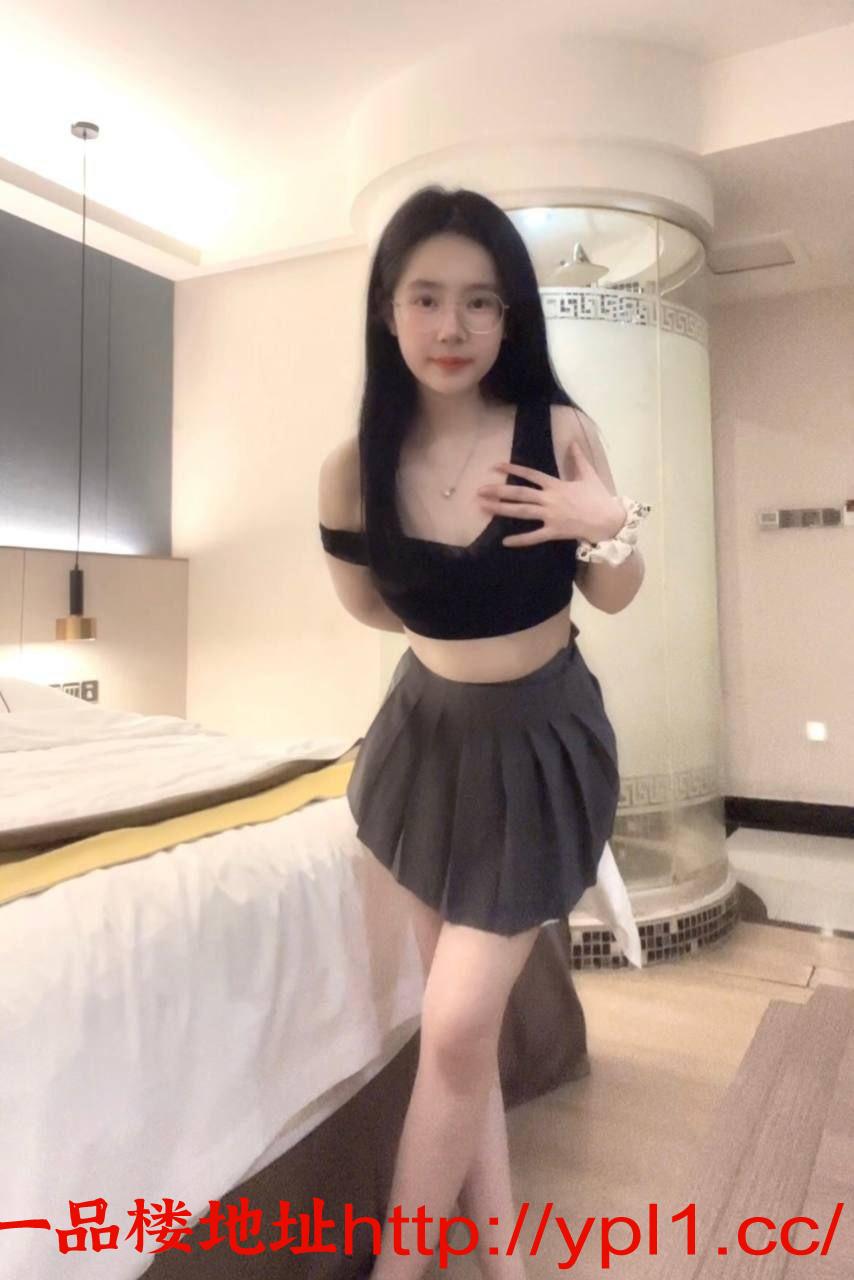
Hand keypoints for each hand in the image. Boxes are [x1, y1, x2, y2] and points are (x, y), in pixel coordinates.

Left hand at [477, 440, 625, 546]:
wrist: (609, 520)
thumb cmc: (598, 498)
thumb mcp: (589, 475)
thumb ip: (578, 458)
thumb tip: (573, 442)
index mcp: (556, 485)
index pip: (530, 474)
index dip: (513, 469)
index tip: (496, 467)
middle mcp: (550, 499)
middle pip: (520, 493)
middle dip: (499, 491)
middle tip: (480, 490)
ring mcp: (551, 515)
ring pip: (522, 511)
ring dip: (502, 509)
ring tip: (484, 507)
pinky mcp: (554, 531)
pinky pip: (534, 536)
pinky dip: (520, 540)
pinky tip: (505, 541)